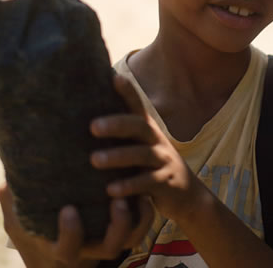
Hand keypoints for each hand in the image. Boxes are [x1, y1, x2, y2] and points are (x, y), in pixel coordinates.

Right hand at [0, 182, 153, 266]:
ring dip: (136, 218)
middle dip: (118, 226)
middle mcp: (89, 248)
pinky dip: (145, 213)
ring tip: (133, 193)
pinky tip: (142, 189)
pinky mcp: (123, 229)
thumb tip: (8, 175)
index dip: (71, 233)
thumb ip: (12, 199)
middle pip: (110, 248)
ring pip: (130, 239)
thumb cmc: (35, 229)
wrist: (55, 245)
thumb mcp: (19, 218)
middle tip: (116, 199)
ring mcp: (107, 240)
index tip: (69, 209)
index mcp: (62, 247)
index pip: (68, 249)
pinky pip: (141, 227)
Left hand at [90, 75, 206, 222]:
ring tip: (94, 160)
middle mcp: (156, 141)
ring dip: (118, 156)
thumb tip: (85, 122)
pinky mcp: (166, 184)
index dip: (127, 91)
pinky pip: (148, 183)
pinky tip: (110, 190)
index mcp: (146, 131)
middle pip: (139, 126)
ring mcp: (163, 161)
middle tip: (92, 126)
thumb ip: (121, 136)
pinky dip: (129, 186)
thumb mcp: (141, 148)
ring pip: (142, 154)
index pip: (137, 106)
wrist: (187, 195)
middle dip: (116, 124)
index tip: (113, 77)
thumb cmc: (152, 168)